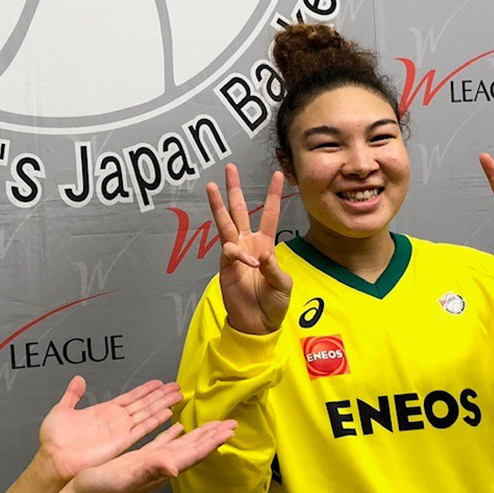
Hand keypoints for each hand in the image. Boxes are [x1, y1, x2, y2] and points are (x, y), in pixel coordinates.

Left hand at [38, 377, 182, 483]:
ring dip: (162, 405)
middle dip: (161, 395)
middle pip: (144, 405)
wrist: (53, 460)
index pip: (130, 397)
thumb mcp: (62, 410)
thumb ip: (72, 395)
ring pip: (146, 414)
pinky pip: (142, 429)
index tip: (159, 383)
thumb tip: (78, 380)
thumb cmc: (55, 441)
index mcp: (104, 412)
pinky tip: (167, 414)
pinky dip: (155, 421)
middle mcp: (115, 421)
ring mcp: (120, 431)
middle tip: (176, 387)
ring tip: (177, 396)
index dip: (145, 390)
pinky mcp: (121, 442)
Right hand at [69, 420, 236, 492]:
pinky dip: (173, 435)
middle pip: (193, 449)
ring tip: (212, 425)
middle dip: (212, 436)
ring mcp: (151, 465)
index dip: (212, 441)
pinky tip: (178, 429)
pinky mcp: (138, 461)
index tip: (229, 429)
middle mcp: (160, 467)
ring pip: (181, 446)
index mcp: (160, 468)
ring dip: (198, 435)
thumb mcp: (125, 477)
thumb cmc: (100, 490)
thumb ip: (150, 470)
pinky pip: (162, 444)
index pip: (193, 453)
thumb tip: (175, 467)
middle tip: (231, 423)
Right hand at [208, 164, 292, 333]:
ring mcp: (235, 253)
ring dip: (218, 205)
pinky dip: (238, 254)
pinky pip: (229, 251)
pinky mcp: (225, 266)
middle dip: (234, 190)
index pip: (270, 214)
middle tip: (229, 168)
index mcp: (265, 244)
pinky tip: (247, 261)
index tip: (279, 174)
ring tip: (210, 187)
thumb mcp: (283, 285)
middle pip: (239, 211)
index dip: (273, 195)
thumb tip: (261, 255)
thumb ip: (274, 269)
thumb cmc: (274, 304)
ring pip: (225, 223)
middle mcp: (248, 243)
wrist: (258, 324)